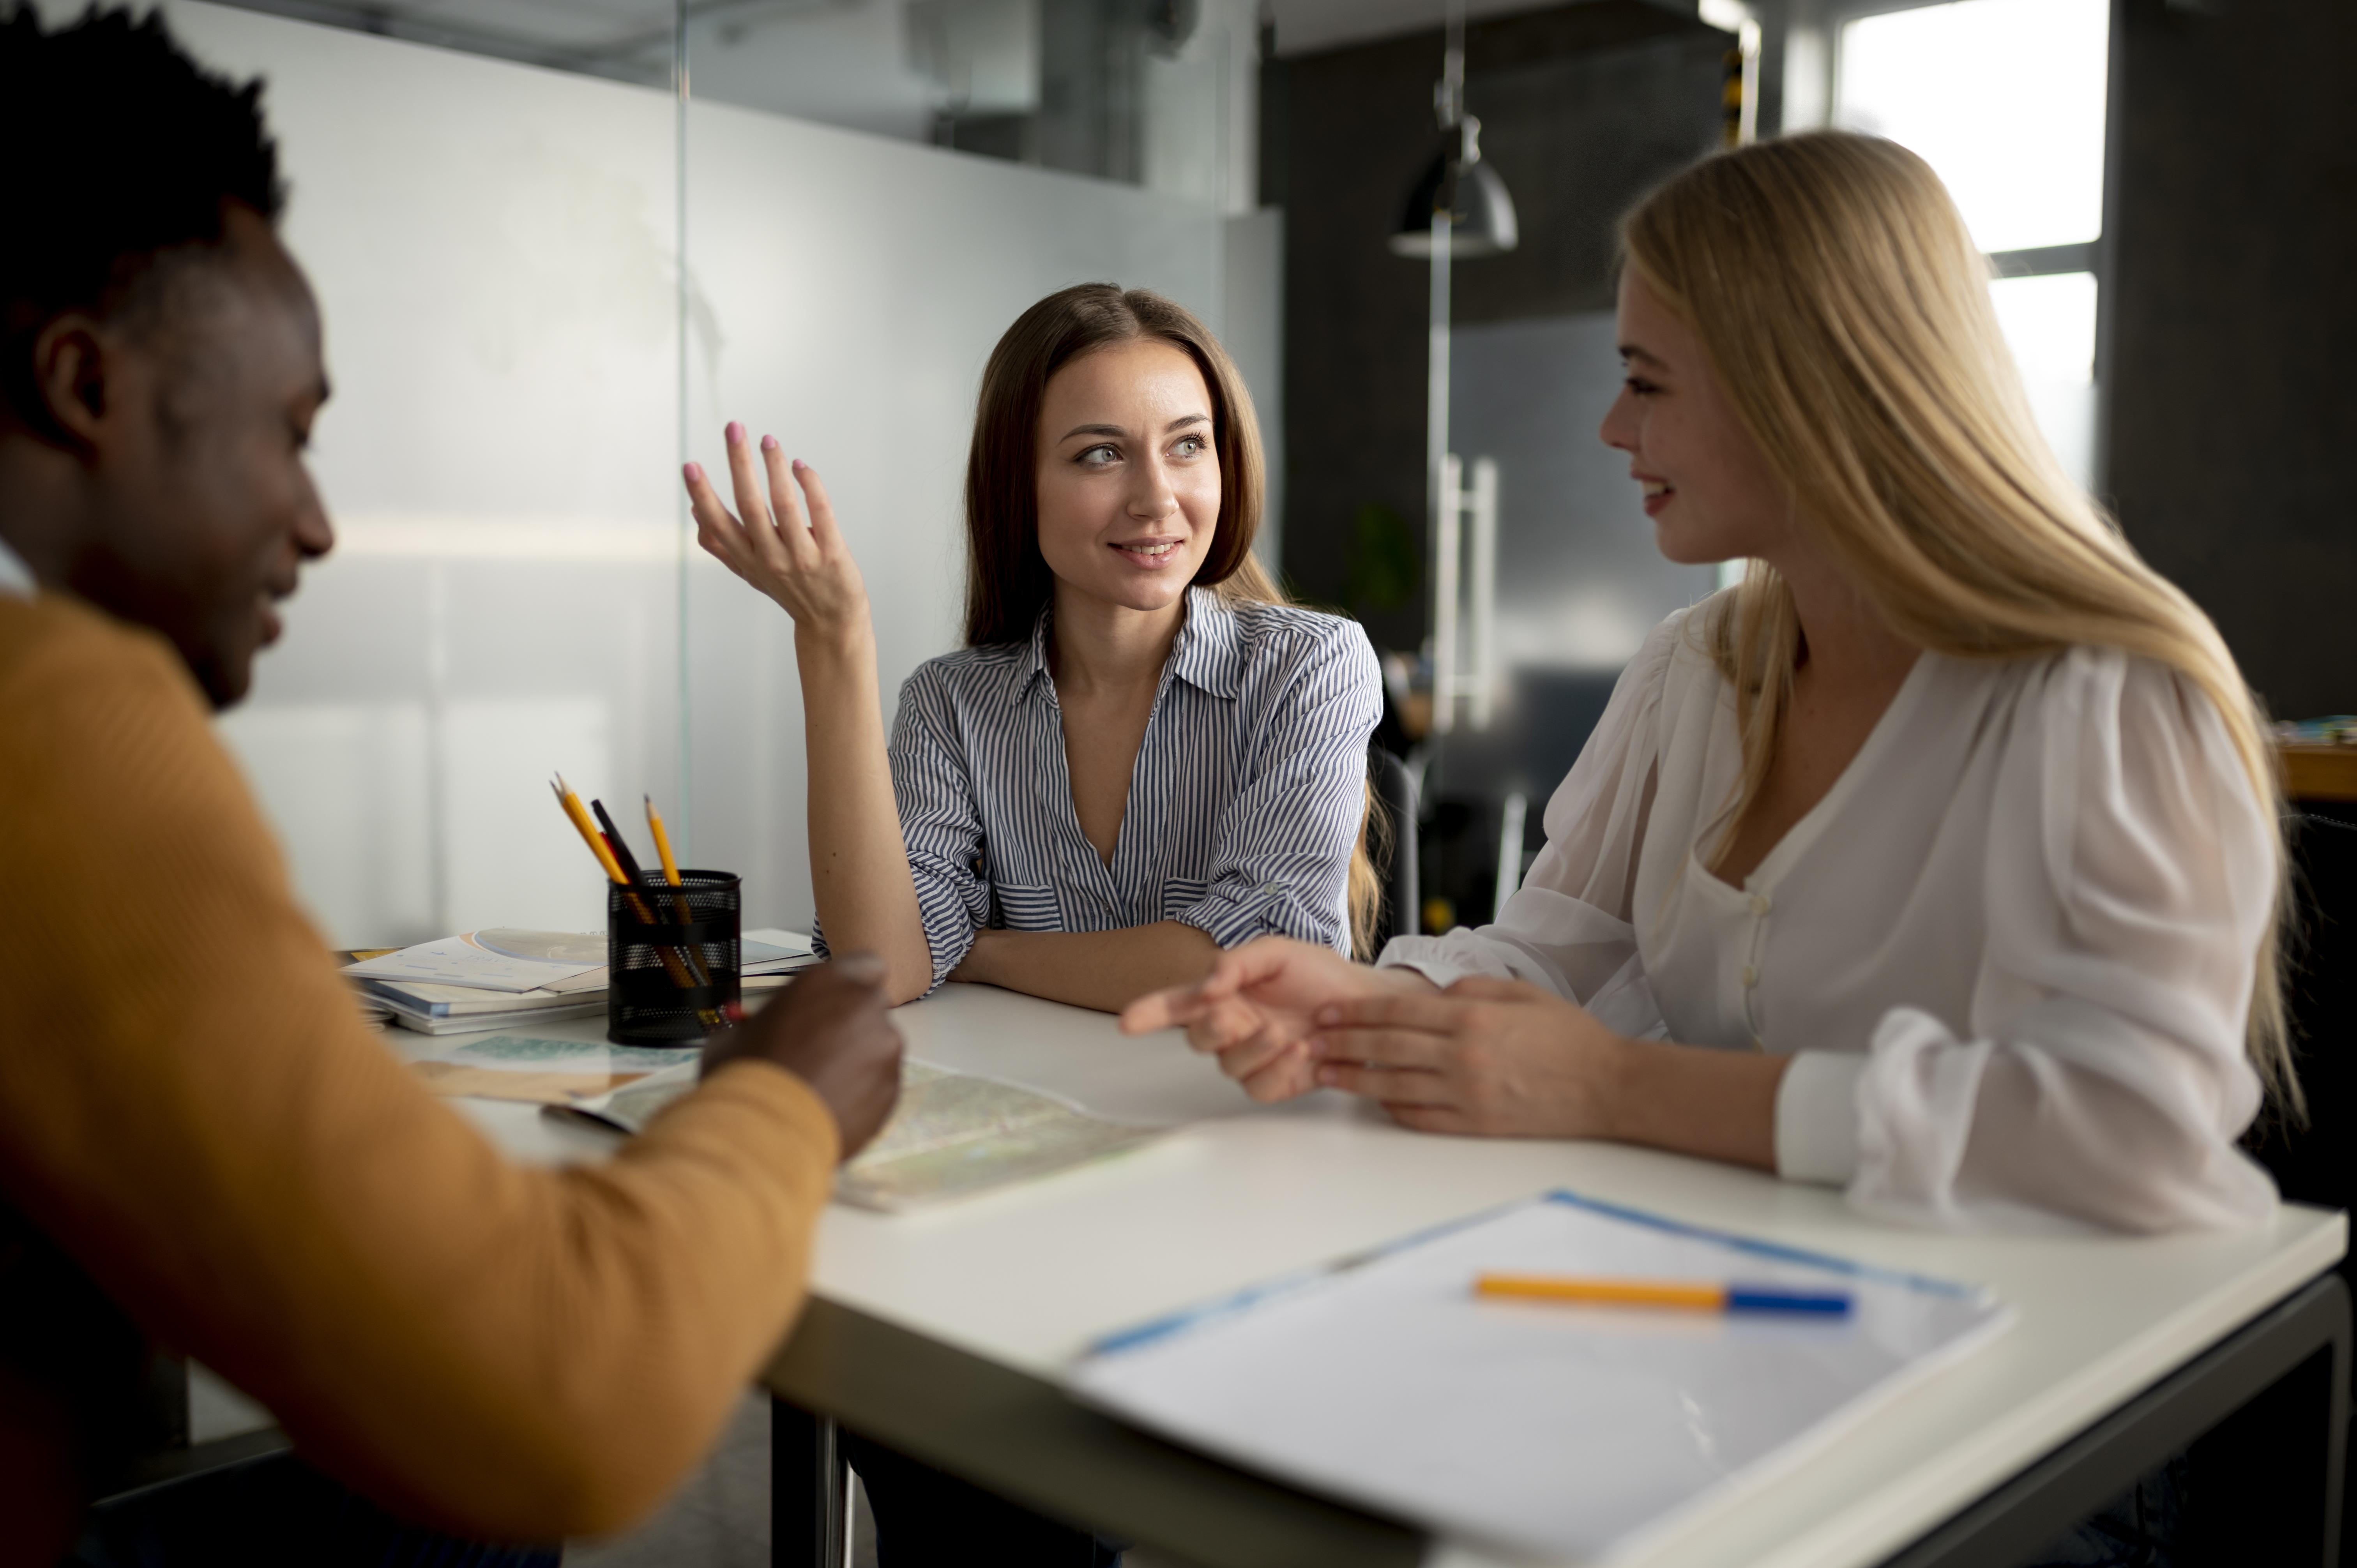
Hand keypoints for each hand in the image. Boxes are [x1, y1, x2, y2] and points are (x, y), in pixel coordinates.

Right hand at [683, 423, 870, 648]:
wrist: (831, 623)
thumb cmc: (788, 590)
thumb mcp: (749, 573)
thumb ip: (722, 546)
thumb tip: (695, 512)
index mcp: (747, 559)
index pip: (718, 524)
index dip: (702, 495)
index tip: (689, 465)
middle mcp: (770, 558)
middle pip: (749, 505)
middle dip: (739, 463)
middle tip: (733, 427)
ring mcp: (802, 557)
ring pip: (785, 504)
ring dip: (774, 466)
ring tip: (768, 439)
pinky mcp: (832, 554)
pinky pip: (821, 513)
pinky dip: (810, 485)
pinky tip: (800, 465)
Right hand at [701, 953, 903, 1159]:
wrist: (762, 1135)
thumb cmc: (745, 1079)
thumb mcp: (738, 1033)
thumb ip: (765, 1020)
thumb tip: (752, 1032)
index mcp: (828, 981)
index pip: (863, 966)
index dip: (849, 986)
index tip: (832, 1004)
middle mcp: (864, 1008)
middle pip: (870, 1008)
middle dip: (850, 1025)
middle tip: (818, 1050)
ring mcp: (883, 1050)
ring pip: (878, 1048)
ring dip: (857, 1061)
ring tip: (820, 1085)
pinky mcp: (891, 1089)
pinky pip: (882, 1084)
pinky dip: (864, 1093)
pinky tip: (831, 1105)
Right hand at [1119, 936, 1429, 1101]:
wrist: (1366, 1005)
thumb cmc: (1319, 975)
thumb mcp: (1278, 953)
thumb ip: (1237, 961)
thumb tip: (1205, 986)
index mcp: (1224, 994)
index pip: (1175, 1004)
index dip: (1149, 1013)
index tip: (1127, 1022)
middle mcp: (1232, 1029)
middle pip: (1197, 1040)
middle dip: (1212, 1029)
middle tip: (1234, 1016)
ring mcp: (1253, 1057)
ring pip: (1229, 1068)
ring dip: (1254, 1050)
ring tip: (1289, 1034)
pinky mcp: (1278, 1082)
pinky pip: (1260, 1088)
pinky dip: (1278, 1070)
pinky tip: (1304, 1051)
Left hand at [1307, 975, 1634, 1136]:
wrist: (1607, 1087)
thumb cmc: (1568, 1037)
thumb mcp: (1521, 993)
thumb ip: (1471, 989)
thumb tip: (1432, 993)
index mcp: (1472, 1019)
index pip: (1398, 1012)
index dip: (1357, 1013)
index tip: (1329, 1012)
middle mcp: (1462, 1057)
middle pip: (1386, 1048)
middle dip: (1343, 1042)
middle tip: (1311, 1039)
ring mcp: (1466, 1095)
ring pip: (1394, 1085)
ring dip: (1354, 1078)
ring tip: (1324, 1071)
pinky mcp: (1474, 1124)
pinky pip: (1420, 1117)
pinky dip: (1392, 1107)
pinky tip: (1374, 1099)